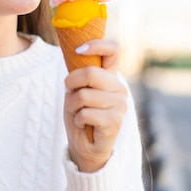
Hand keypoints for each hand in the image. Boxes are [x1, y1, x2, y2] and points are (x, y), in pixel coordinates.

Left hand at [63, 39, 127, 172]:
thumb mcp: (75, 90)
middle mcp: (119, 87)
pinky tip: (83, 124)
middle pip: (90, 73)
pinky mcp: (116, 121)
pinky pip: (86, 113)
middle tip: (70, 92)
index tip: (78, 50)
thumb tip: (76, 54)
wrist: (84, 145)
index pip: (113, 50)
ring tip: (78, 112)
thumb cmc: (79, 114)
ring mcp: (120, 104)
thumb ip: (79, 74)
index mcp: (110, 76)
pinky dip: (77, 119)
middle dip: (71, 83)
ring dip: (72, 105)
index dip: (96, 45)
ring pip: (84, 95)